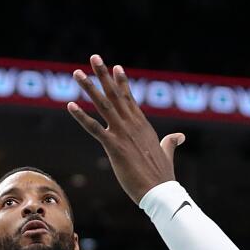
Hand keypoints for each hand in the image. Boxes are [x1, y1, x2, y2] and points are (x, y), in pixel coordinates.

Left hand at [67, 54, 185, 203]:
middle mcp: (132, 124)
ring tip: (77, 73)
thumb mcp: (166, 153)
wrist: (160, 191)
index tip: (115, 67)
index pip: (130, 98)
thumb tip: (179, 136)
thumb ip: (171, 142)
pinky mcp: (114, 146)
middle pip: (115, 94)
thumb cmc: (162, 175)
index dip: (122, 82)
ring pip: (103, 105)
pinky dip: (81, 116)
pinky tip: (70, 105)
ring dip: (89, 88)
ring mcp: (123, 133)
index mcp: (143, 125)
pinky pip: (94, 128)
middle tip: (94, 57)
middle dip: (104, 75)